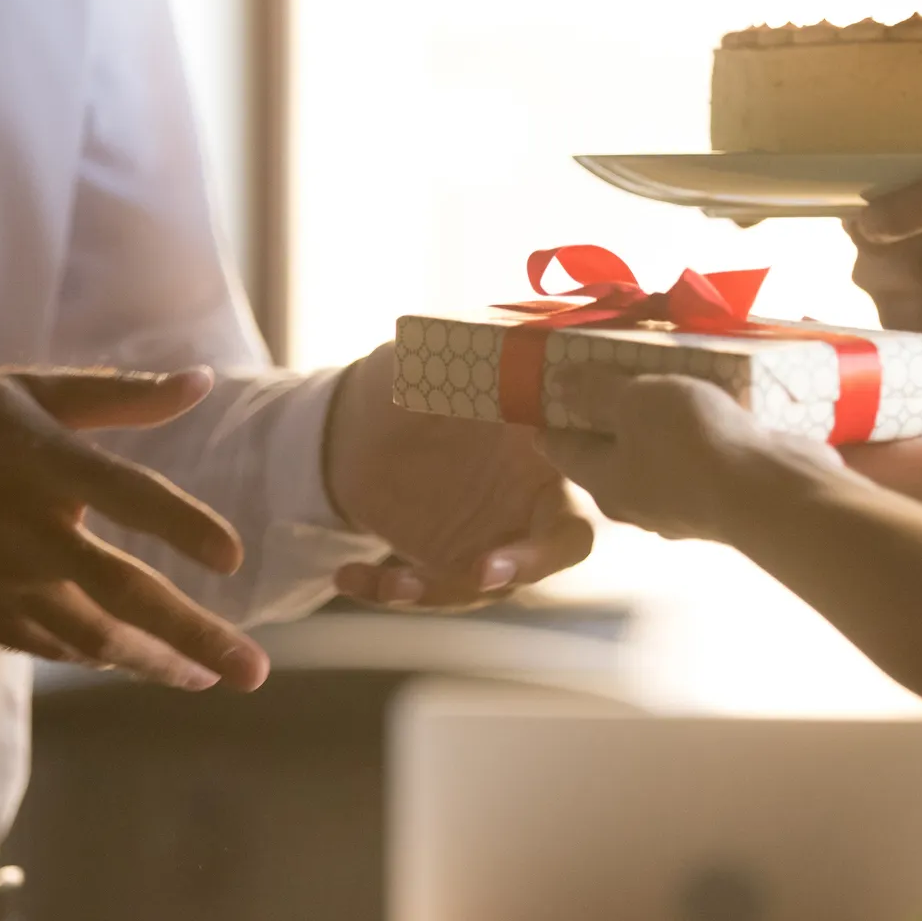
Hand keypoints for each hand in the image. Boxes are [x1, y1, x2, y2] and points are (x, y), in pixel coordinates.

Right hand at [0, 368, 267, 691]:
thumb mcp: (30, 389)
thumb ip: (121, 396)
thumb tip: (203, 381)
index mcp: (45, 462)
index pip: (130, 497)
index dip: (184, 526)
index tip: (234, 558)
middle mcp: (29, 531)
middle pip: (125, 593)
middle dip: (194, 637)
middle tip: (252, 673)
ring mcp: (1, 581)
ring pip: (92, 637)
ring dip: (154, 662)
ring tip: (205, 678)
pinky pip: (49, 645)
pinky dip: (95, 655)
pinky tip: (131, 661)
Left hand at [324, 343, 597, 608]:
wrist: (360, 417)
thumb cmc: (414, 372)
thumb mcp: (443, 352)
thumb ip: (485, 348)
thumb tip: (525, 331)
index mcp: (541, 457)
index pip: (574, 507)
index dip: (556, 534)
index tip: (527, 528)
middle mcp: (523, 504)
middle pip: (542, 555)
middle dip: (518, 570)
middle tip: (481, 575)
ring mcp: (484, 537)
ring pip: (474, 584)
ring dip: (432, 589)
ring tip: (385, 584)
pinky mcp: (439, 559)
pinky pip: (422, 587)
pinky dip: (387, 588)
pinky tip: (347, 575)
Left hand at [539, 365, 843, 541]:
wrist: (773, 492)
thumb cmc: (691, 444)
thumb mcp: (635, 401)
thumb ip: (597, 391)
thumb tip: (558, 385)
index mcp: (604, 482)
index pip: (559, 446)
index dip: (549, 413)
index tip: (547, 381)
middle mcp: (637, 500)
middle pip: (610, 449)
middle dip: (608, 411)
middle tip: (612, 366)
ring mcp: (683, 502)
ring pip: (657, 452)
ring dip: (657, 419)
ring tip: (666, 376)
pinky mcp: (724, 494)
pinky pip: (698, 455)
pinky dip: (697, 429)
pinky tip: (711, 402)